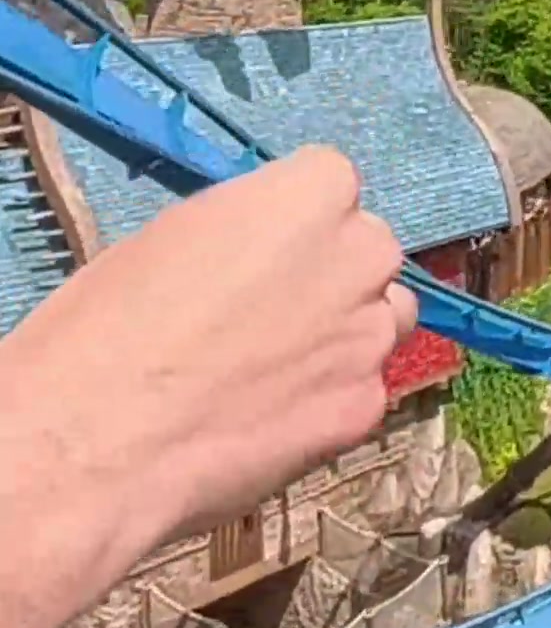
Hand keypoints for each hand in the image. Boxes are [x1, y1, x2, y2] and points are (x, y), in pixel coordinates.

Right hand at [0, 151, 414, 627]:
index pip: (332, 184)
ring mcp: (369, 338)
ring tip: (269, 372)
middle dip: (330, 276)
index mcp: (311, 194)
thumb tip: (260, 254)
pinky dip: (326, 403)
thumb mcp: (172, 238)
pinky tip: (267, 422)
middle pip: (366, 253)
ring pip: (378, 322)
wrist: (95, 443)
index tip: (259, 252)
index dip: (293, 223)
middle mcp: (359, 257)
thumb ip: (244, 234)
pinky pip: (359, 392)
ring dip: (340, 336)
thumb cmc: (107, 325)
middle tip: (266, 316)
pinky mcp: (363, 410)